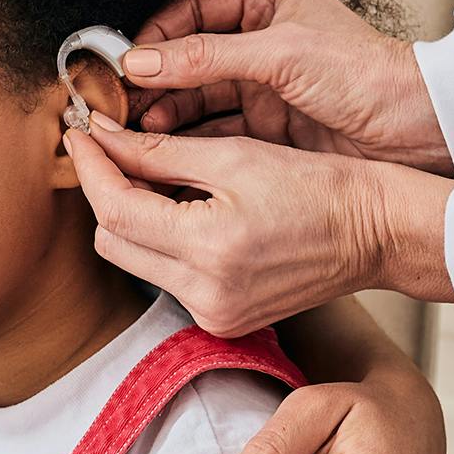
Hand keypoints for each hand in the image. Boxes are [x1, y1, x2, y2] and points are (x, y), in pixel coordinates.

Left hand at [65, 120, 453, 335]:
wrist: (375, 233)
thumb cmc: (317, 188)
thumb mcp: (234, 156)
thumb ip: (157, 152)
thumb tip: (100, 137)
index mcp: (209, 251)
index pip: (115, 210)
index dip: (91, 167)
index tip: (79, 134)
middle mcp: (205, 295)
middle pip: (112, 240)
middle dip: (104, 191)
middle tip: (107, 148)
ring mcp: (212, 314)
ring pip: (132, 259)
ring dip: (127, 215)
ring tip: (143, 173)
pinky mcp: (220, 320)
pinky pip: (162, 276)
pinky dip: (156, 240)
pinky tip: (174, 207)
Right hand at [124, 0, 451, 175]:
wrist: (419, 129)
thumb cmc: (364, 74)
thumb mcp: (277, 54)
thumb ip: (203, 57)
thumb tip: (139, 61)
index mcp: (269, 3)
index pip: (195, 10)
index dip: (158, 33)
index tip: (128, 59)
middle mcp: (263, 43)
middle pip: (190, 58)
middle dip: (155, 79)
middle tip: (123, 100)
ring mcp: (265, 87)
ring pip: (199, 96)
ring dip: (168, 111)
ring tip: (141, 126)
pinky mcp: (270, 127)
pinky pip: (217, 129)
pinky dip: (190, 138)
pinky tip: (166, 147)